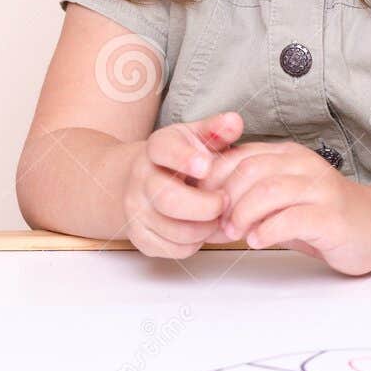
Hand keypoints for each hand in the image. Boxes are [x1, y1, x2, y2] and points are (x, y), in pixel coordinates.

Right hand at [120, 111, 243, 259]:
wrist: (142, 181)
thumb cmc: (180, 159)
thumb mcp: (196, 137)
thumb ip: (216, 130)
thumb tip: (234, 121)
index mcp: (156, 148)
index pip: (164, 150)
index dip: (185, 158)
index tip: (206, 166)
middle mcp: (141, 179)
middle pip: (168, 199)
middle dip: (205, 206)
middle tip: (224, 201)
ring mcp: (137, 210)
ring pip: (175, 230)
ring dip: (205, 228)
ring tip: (218, 217)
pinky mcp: (140, 237)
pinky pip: (174, 249)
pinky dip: (196, 243)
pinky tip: (203, 229)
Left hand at [202, 141, 370, 275]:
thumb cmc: (321, 215)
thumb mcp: (283, 199)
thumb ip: (250, 195)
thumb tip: (203, 207)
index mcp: (288, 156)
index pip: (239, 156)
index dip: (214, 180)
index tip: (203, 205)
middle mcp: (304, 166)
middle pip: (250, 171)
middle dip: (226, 199)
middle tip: (219, 224)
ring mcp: (320, 189)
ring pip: (269, 191)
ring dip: (244, 215)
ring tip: (236, 234)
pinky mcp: (332, 217)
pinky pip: (292, 219)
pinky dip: (268, 231)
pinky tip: (258, 242)